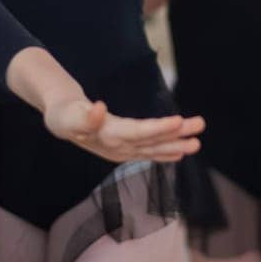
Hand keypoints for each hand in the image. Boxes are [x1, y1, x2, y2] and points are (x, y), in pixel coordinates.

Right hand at [43, 94, 203, 164]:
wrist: (61, 121)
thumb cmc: (64, 115)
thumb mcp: (68, 114)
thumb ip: (83, 116)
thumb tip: (99, 108)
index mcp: (108, 137)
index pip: (138, 132)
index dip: (159, 128)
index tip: (178, 121)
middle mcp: (119, 148)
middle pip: (152, 141)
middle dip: (177, 135)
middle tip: (199, 127)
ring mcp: (123, 151)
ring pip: (154, 148)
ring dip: (176, 145)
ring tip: (197, 142)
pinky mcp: (125, 149)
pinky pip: (149, 152)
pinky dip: (165, 152)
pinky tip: (180, 152)